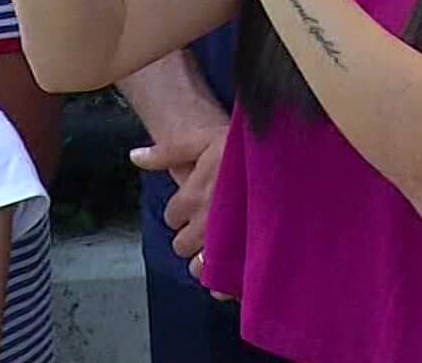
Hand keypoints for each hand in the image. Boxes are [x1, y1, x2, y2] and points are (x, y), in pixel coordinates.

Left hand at [135, 124, 237, 302]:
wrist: (287, 157)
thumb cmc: (246, 147)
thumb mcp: (205, 139)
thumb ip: (168, 151)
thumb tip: (134, 156)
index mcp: (193, 196)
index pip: (171, 216)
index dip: (182, 210)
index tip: (197, 200)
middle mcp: (206, 222)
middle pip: (181, 244)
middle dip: (191, 235)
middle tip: (210, 221)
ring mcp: (227, 242)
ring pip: (200, 267)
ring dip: (206, 258)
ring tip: (221, 243)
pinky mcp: (247, 256)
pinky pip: (225, 282)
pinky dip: (224, 281)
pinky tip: (231, 270)